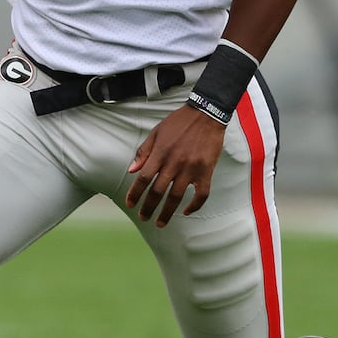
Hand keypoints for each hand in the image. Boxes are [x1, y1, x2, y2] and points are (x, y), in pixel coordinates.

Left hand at [125, 105, 225, 225]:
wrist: (206, 114)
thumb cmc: (179, 122)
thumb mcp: (156, 132)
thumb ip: (143, 151)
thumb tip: (131, 170)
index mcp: (160, 153)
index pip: (144, 178)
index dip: (135, 193)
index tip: (130, 204)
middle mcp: (174, 162)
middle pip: (158, 191)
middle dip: (148, 207)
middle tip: (144, 218)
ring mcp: (191, 168)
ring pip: (177, 196)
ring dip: (167, 212)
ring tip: (160, 222)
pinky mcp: (206, 171)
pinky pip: (201, 194)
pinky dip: (194, 206)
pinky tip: (186, 211)